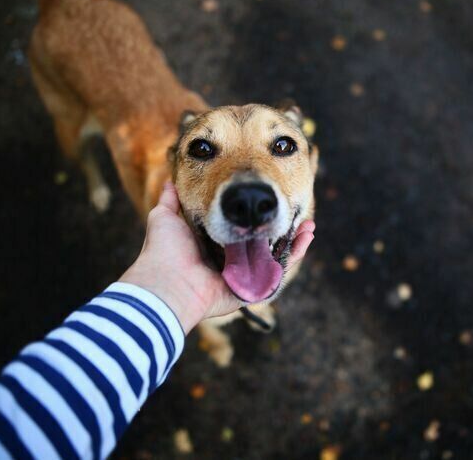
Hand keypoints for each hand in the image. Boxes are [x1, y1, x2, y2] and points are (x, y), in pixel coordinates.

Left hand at [120, 182, 314, 332]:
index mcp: (212, 245)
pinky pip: (278, 273)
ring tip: (308, 224)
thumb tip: (170, 183)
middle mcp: (230, 262)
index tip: (269, 198)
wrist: (168, 282)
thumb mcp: (165, 217)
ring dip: (294, 240)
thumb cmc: (165, 251)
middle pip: (263, 243)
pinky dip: (294, 255)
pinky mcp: (251, 289)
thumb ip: (170, 201)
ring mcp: (243, 276)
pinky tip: (305, 237)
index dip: (256, 216)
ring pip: (275, 257)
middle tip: (293, 210)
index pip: (241, 229)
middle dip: (280, 228)